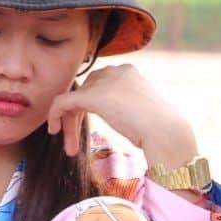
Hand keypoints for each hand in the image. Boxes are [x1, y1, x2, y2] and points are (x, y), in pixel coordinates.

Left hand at [44, 64, 197, 167]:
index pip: (98, 86)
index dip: (87, 108)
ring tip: (70, 149)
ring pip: (74, 100)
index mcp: (128, 72)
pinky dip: (55, 115)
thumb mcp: (141, 112)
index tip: (86, 130)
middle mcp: (114, 71)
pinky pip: (63, 102)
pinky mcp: (92, 95)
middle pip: (84, 93)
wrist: (167, 133)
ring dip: (69, 125)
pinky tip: (54, 130)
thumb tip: (121, 116)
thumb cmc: (160, 131)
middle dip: (76, 118)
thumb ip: (125, 108)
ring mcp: (103, 82)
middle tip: (73, 144)